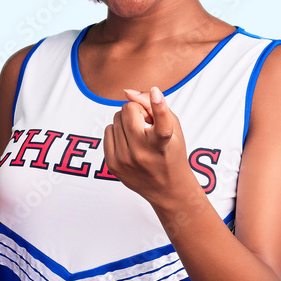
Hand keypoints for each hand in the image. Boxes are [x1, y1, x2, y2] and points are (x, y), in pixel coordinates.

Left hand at [102, 86, 198, 207]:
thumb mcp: (173, 127)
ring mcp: (125, 160)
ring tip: (139, 135)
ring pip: (116, 118)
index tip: (156, 92)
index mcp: (163, 144)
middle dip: (138, 111)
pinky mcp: (112, 165)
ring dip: (127, 121)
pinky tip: (129, 142)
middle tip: (147, 123)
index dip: (159, 107)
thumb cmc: (171, 151)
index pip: (162, 124)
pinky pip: (107, 131)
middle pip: (129, 109)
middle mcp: (142, 153)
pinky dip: (117, 131)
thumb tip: (127, 92)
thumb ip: (153, 105)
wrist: (167, 188)